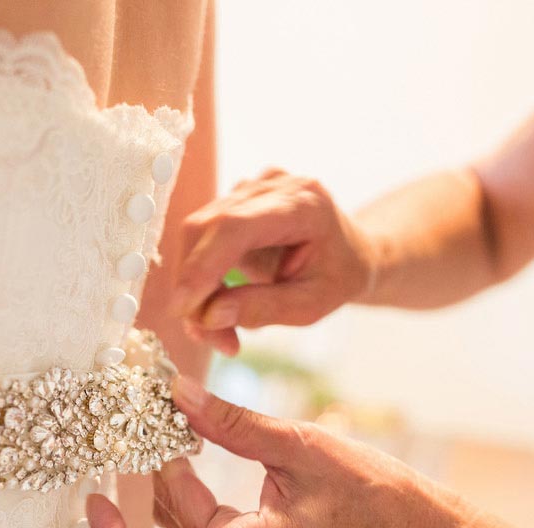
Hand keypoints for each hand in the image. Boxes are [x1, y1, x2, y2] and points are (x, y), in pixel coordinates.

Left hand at [87, 377, 458, 527]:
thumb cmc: (373, 496)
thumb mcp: (300, 446)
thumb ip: (233, 424)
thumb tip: (175, 393)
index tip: (96, 501)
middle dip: (139, 486)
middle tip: (125, 428)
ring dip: (165, 478)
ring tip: (156, 419)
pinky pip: (203, 524)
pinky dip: (189, 485)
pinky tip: (186, 441)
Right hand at [172, 168, 375, 355]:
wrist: (351, 251)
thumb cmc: (339, 276)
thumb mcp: (313, 304)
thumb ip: (264, 308)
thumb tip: (209, 315)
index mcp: (302, 204)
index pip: (235, 226)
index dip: (201, 266)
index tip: (182, 309)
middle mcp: (272, 186)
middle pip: (207, 229)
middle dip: (195, 287)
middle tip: (207, 335)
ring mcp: (249, 189)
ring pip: (197, 237)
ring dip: (196, 288)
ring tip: (220, 332)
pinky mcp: (233, 201)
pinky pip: (201, 240)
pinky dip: (201, 278)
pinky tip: (220, 306)